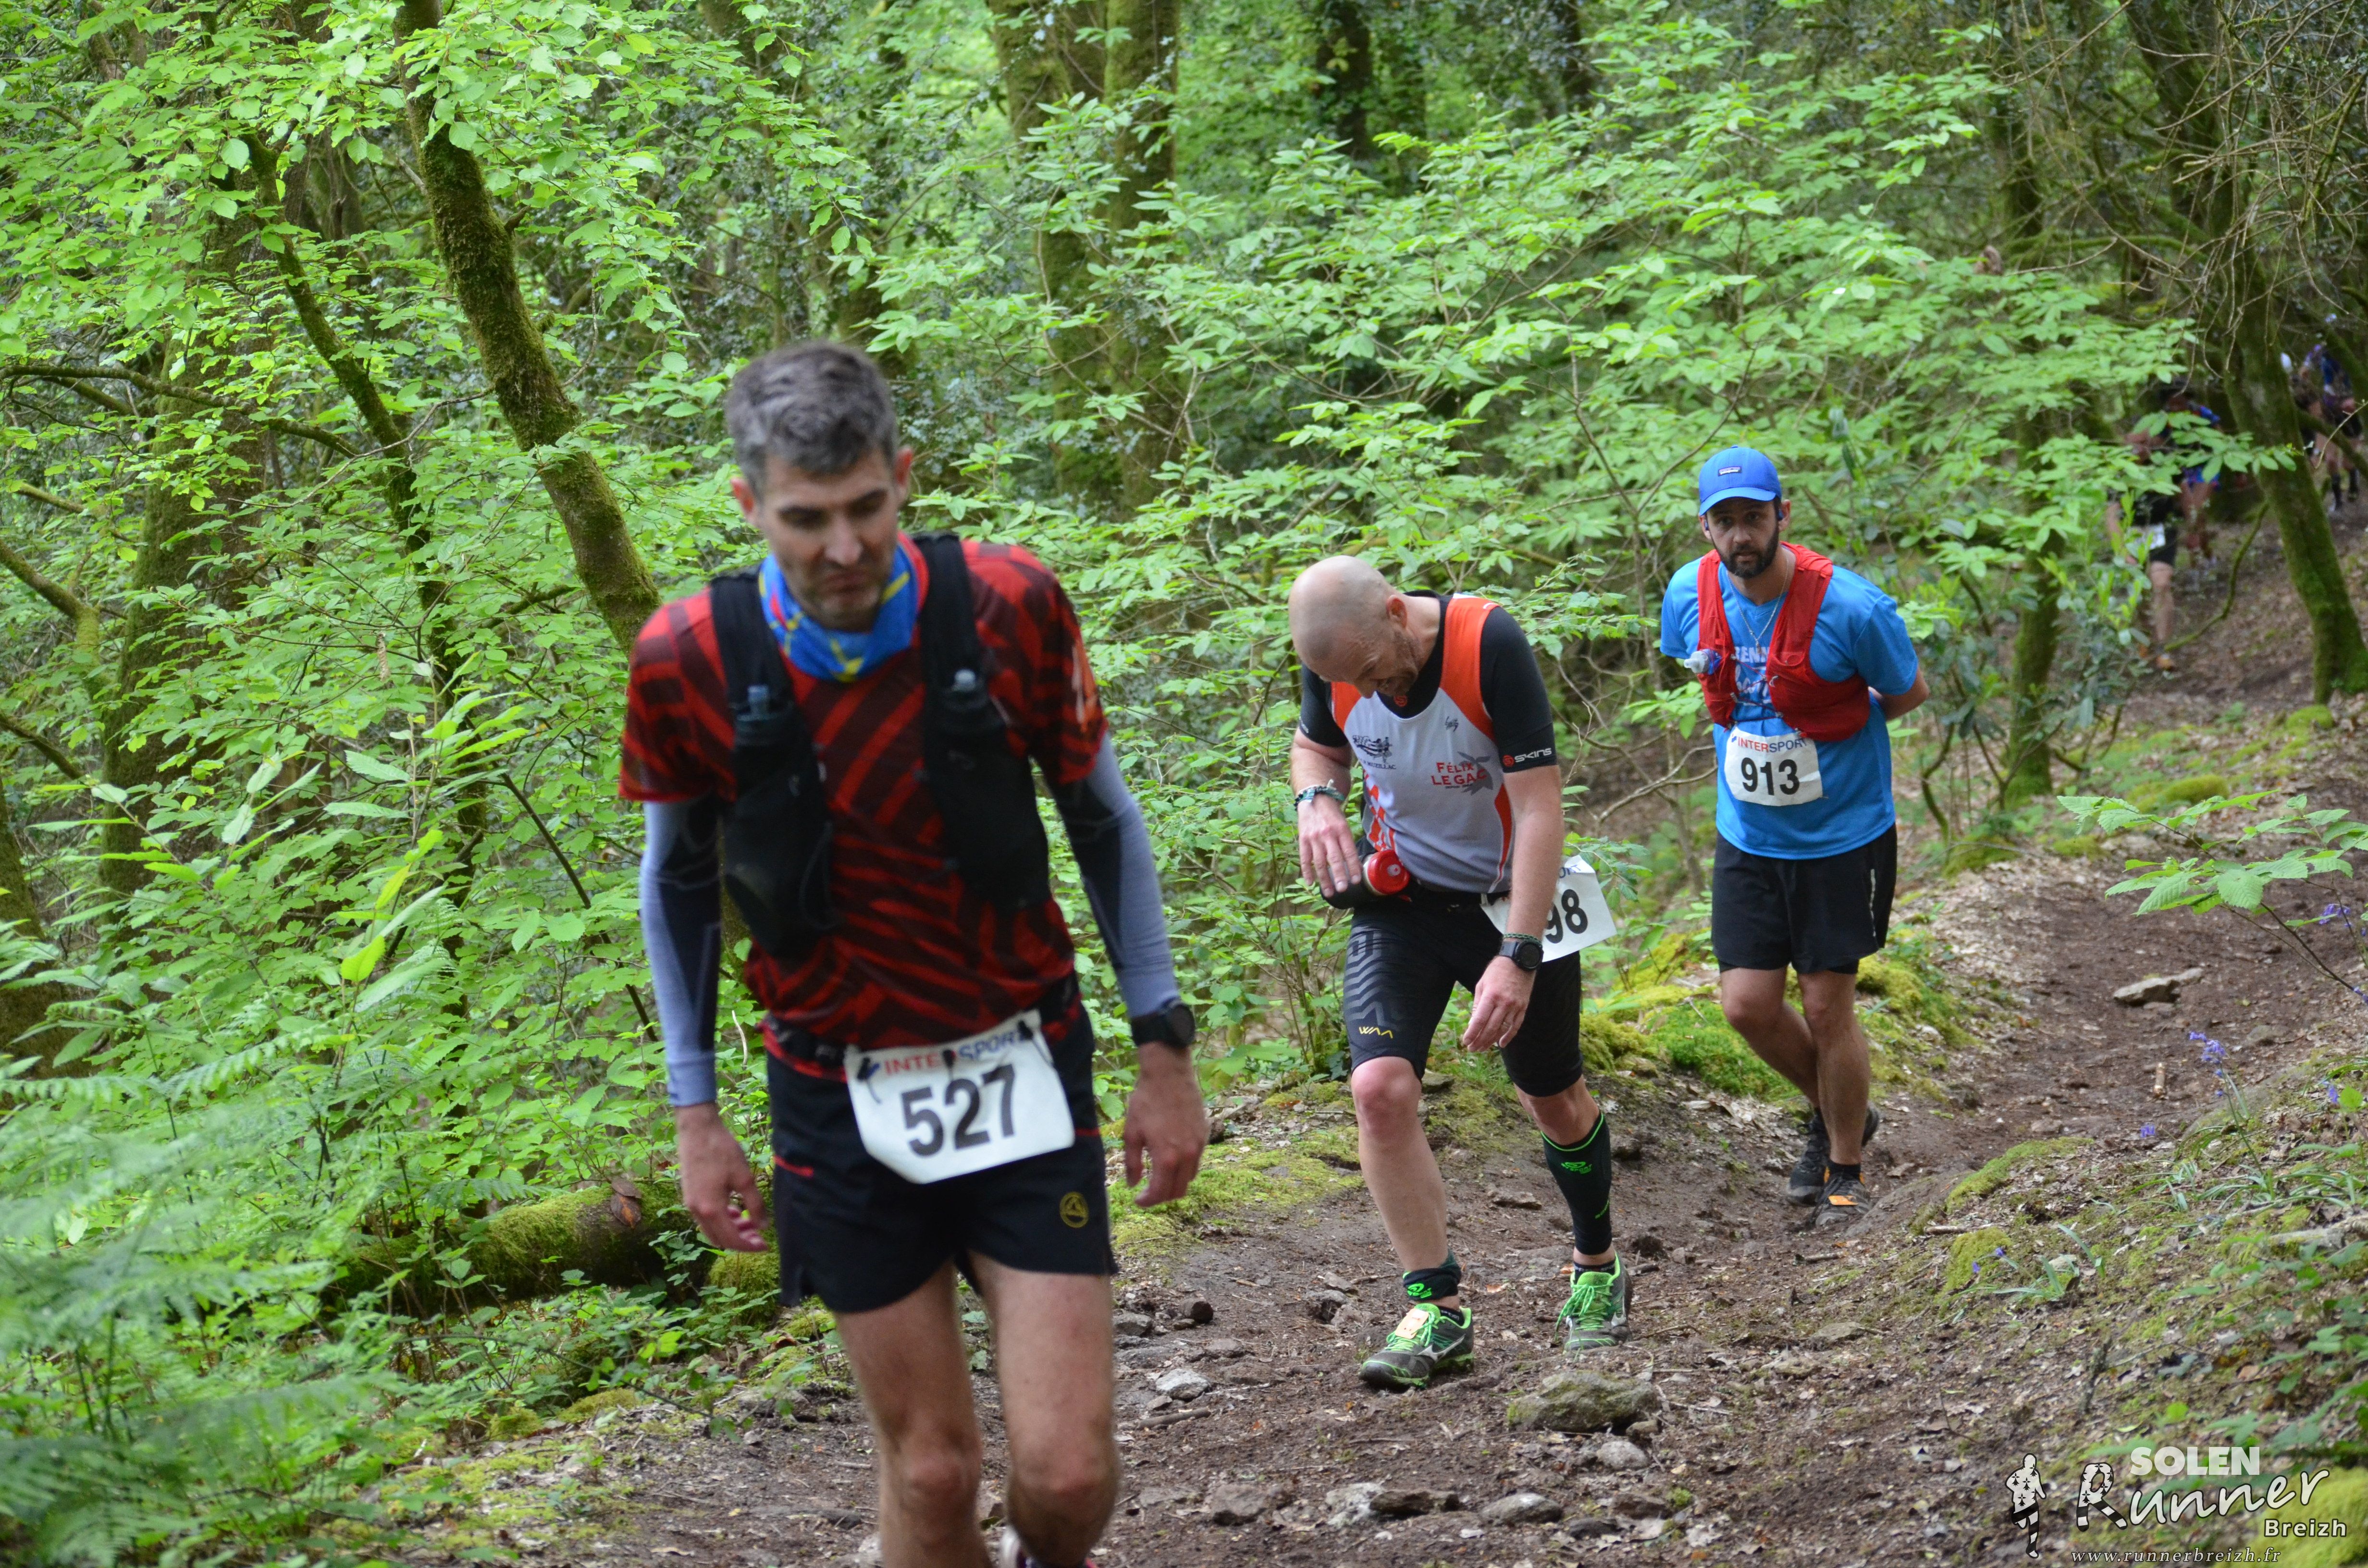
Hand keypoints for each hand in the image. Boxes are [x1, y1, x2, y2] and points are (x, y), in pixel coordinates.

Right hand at [674, 1103, 769, 1250]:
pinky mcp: (690, 1195)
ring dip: (731, 1230)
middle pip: (720, 1238)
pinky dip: (721, 1220)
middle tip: (759, 1235)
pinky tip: (735, 1211)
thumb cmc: (722, 1151)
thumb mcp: (745, 1178)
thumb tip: (763, 1226)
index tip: (765, 1245)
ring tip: (750, 1222)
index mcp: (711, 1209)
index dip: (749, 1246)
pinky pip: (706, 1218)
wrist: (697, 1130)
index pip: (731, 1239)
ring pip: (712, 1229)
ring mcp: (691, 1203)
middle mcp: (697, 1211)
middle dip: (741, 1241)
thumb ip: (755, 1204)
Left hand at [1122, 1045, 1206, 1207]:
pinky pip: (1196, 1162)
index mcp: (1167, 1158)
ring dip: (1174, 1183)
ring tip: (1159, 1177)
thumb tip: (1133, 1184)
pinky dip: (1184, 1168)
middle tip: (1147, 1192)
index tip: (1138, 1200)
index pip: (1160, 1193)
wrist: (1169, 1074)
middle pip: (1178, 1191)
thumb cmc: (1146, 1101)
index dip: (1148, 1201)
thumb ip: (1133, 1162)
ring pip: (1190, 1178)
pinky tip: (1171, 1159)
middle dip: (1161, 1196)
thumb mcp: (1132, 1133)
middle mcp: (1187, 1156)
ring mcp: (1199, 1146)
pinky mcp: (1204, 1135)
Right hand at [1296, 795, 1358, 895]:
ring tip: (1328, 892)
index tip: (1356, 881)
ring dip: (1324, 879)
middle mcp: (1328, 834)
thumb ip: (1348, 844)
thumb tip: (1355, 866)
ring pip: (1319, 862)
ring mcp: (1314, 838)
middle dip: (1338, 876)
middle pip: (1334, 859)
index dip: (1352, 867)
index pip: (1349, 852)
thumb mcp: (1344, 825)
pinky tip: (1310, 882)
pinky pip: (1304, 859)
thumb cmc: (1332, 815)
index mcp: (1341, 830)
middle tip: (1342, 890)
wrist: (1314, 799)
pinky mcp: (1303, 840)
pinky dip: (1307, 872)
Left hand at [1462, 957, 1535, 1051]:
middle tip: (1473, 1049)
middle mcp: (1504, 1003)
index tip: (1466, 1042)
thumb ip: (1477, 1004)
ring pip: (1503, 1029)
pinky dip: (1509, 1036)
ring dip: (1492, 1041)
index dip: (1472, 1033)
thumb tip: (1473, 1023)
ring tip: (1483, 1048)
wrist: (1519, 961)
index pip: (1480, 1020)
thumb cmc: (1496, 971)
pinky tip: (1501, 1044)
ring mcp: (1515, 1006)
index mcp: (1491, 996)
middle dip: (1480, 1040)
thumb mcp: (1482, 984)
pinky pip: (1516, 1026)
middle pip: (1490, 1028)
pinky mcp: (1523, 1007)